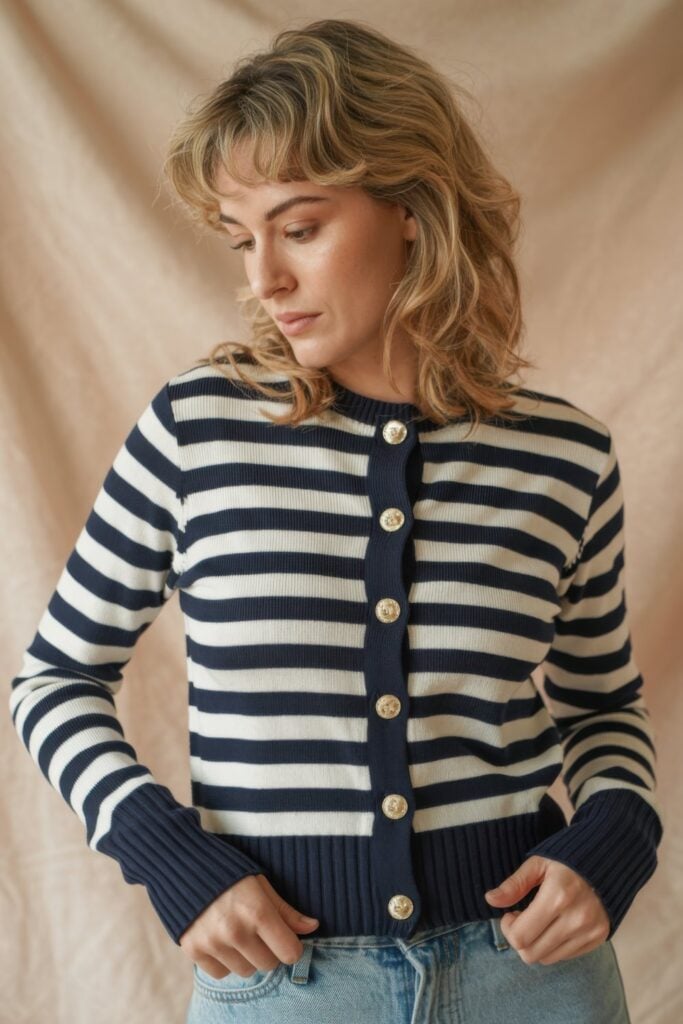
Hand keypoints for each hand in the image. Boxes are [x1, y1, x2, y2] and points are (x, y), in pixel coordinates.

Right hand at [179, 873, 318, 978]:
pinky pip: (221, 973)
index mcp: (257, 911)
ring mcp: (213, 943)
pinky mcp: (194, 950)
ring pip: (246, 971)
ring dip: (247, 957)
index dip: (291, 946)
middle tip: (259, 932)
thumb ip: (285, 910)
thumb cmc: (228, 871)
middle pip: (268, 964)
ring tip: (238, 932)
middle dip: (269, 951)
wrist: (182, 864)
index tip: (285, 937)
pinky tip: (221, 939)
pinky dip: (224, 962)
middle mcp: (236, 931)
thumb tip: (313, 926)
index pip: (289, 953)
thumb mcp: (260, 883)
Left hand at [484, 855, 609, 964]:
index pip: (520, 936)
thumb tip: (490, 900)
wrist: (609, 860)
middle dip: (519, 938)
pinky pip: (565, 956)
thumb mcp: (538, 863)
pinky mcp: (598, 938)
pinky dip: (553, 945)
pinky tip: (554, 924)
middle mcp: (576, 919)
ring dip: (535, 943)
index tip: (512, 912)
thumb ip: (514, 884)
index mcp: (557, 896)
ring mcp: (589, 931)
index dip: (508, 927)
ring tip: (538, 921)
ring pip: (547, 958)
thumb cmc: (567, 858)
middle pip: (531, 953)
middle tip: (522, 918)